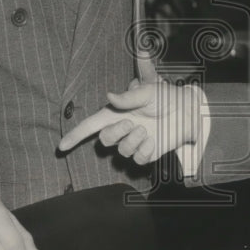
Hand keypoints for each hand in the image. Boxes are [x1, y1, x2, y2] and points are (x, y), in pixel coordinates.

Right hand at [58, 78, 198, 164]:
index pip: (91, 125)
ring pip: (122, 151)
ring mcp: (134, 142)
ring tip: (147, 130)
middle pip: (105, 140)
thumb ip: (128, 97)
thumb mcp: (148, 91)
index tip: (61, 146)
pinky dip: (147, 149)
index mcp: (117, 113)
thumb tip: (109, 97)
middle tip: (132, 123)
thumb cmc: (166, 96)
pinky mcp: (146, 153)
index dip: (75, 135)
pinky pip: (139, 158)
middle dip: (116, 133)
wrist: (187, 111)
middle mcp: (122, 129)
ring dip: (134, 140)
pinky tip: (155, 139)